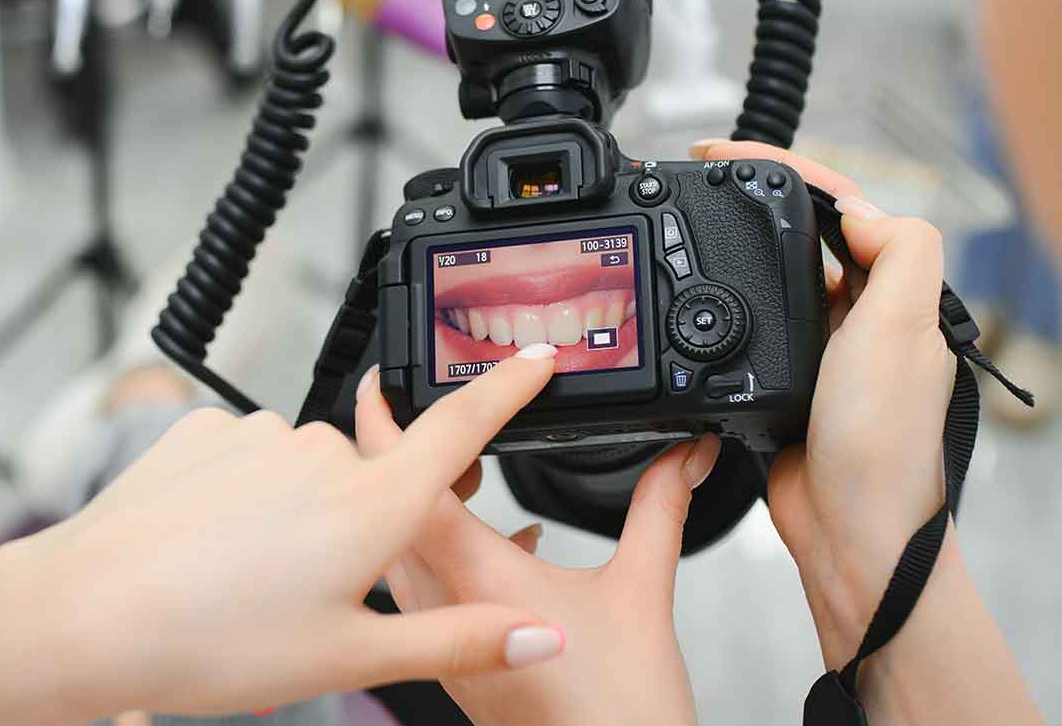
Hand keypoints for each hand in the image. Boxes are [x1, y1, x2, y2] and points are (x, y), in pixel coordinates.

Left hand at [0, 350, 573, 725]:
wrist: (85, 612)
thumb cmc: (211, 643)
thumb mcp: (350, 658)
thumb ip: (456, 640)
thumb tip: (541, 638)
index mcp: (373, 505)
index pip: (463, 428)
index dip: (509, 388)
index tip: (539, 354)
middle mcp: (323, 452)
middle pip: (372, 477)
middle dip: (357, 526)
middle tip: (310, 598)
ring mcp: (260, 435)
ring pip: (306, 473)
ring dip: (294, 516)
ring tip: (244, 584)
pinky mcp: (204, 429)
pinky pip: (248, 459)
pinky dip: (242, 498)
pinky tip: (209, 547)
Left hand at [356, 354, 720, 725]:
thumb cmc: (611, 716)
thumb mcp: (642, 593)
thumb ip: (658, 510)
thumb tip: (681, 457)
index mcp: (469, 570)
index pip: (409, 466)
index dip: (403, 405)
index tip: (403, 369)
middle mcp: (433, 600)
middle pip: (380, 501)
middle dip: (394, 444)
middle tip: (422, 404)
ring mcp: (431, 636)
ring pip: (391, 544)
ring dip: (410, 498)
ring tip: (459, 468)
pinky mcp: (443, 663)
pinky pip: (413, 583)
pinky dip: (436, 547)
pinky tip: (493, 540)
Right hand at [692, 141, 1039, 724]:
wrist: (849, 532)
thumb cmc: (881, 441)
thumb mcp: (902, 327)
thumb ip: (899, 250)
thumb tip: (857, 207)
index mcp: (896, 292)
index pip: (842, 205)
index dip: (786, 169)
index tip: (726, 153)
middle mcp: (862, 317)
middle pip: (804, 234)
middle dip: (755, 200)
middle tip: (698, 178)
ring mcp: (821, 352)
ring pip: (772, 280)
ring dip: (737, 251)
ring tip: (690, 224)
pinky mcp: (784, 387)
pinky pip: (749, 332)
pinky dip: (723, 310)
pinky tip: (698, 305)